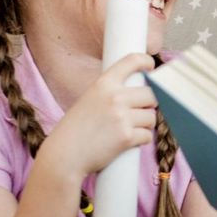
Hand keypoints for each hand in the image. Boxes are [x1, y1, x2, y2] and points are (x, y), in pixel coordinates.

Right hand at [43, 53, 156, 178]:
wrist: (64, 156)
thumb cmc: (74, 131)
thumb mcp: (88, 101)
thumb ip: (109, 95)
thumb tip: (136, 96)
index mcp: (103, 84)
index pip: (132, 61)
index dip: (146, 61)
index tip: (151, 66)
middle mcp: (115, 97)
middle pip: (151, 94)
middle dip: (150, 104)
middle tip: (141, 112)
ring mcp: (122, 117)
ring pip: (151, 117)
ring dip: (146, 125)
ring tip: (132, 130)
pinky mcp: (126, 137)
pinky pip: (147, 136)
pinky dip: (142, 140)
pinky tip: (131, 142)